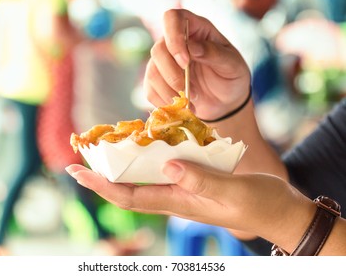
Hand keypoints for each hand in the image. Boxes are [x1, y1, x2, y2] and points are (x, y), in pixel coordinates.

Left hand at [65, 161, 314, 252]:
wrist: (277, 210)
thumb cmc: (259, 204)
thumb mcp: (232, 192)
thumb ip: (201, 181)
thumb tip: (169, 165)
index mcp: (179, 203)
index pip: (130, 197)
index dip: (102, 187)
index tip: (79, 173)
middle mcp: (175, 197)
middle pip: (128, 189)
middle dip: (101, 177)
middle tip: (80, 159)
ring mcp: (183, 189)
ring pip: (143, 180)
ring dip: (120, 167)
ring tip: (104, 150)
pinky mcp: (193, 180)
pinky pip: (162, 170)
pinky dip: (147, 159)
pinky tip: (145, 145)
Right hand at [144, 9, 250, 120]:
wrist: (226, 101)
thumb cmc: (231, 76)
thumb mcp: (231, 64)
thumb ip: (214, 53)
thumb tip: (192, 47)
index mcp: (194, 29)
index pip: (172, 18)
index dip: (174, 37)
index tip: (185, 61)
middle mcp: (174, 43)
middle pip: (158, 50)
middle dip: (172, 75)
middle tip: (191, 92)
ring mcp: (163, 63)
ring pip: (153, 72)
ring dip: (169, 92)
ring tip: (189, 102)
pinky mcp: (157, 83)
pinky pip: (151, 91)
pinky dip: (164, 103)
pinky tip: (181, 107)